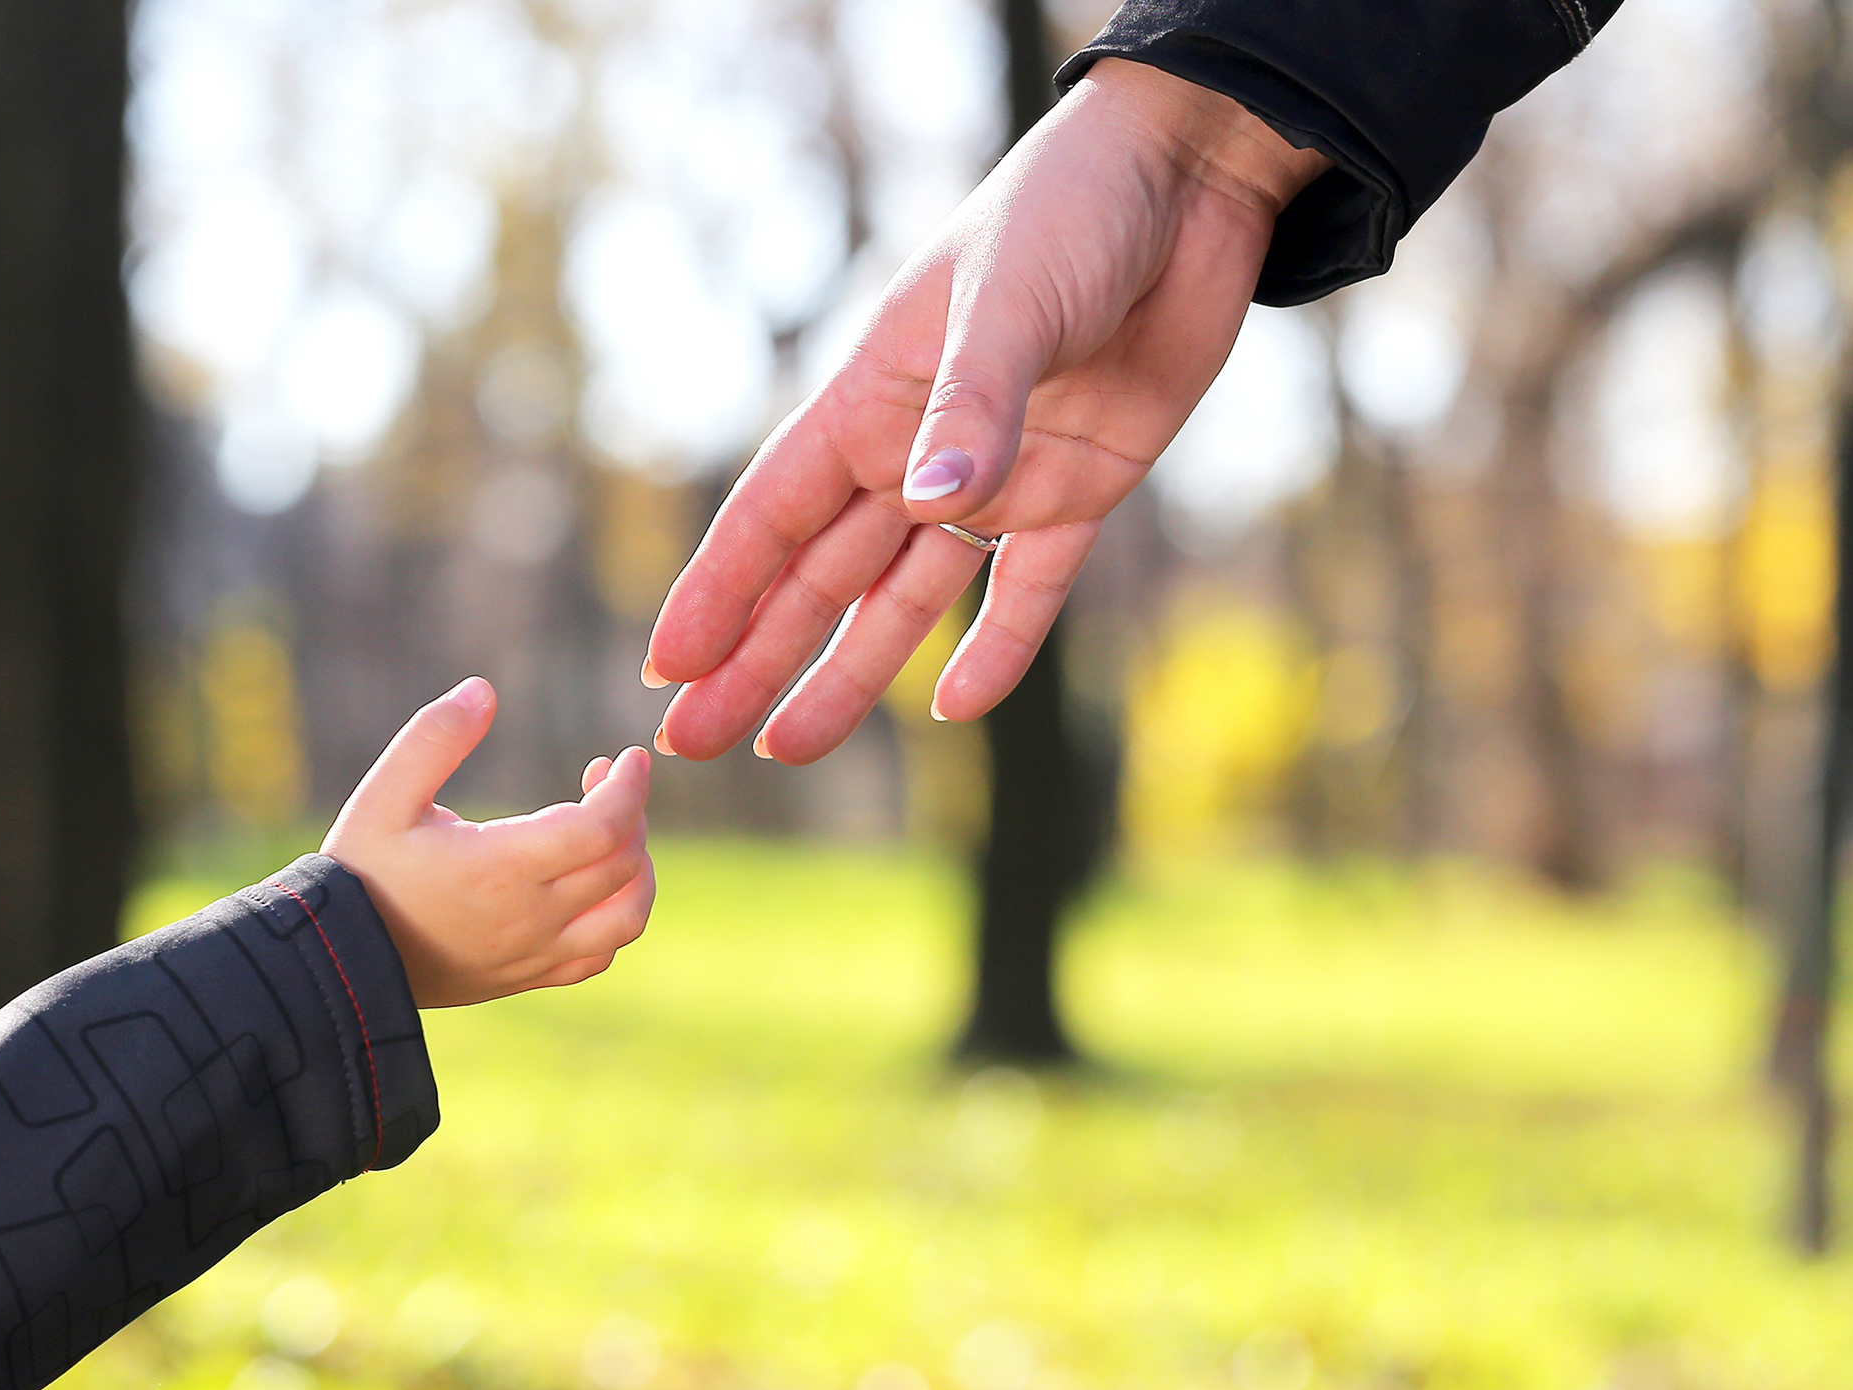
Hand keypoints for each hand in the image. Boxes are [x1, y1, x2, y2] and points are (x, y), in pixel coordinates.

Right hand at [322, 677, 657, 1006]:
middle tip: (603, 778)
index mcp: (502, 867)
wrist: (338, 963)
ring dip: (637, 871)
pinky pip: (598, 956)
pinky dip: (614, 918)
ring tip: (613, 835)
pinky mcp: (526, 975)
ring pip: (625, 919)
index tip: (628, 757)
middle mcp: (530, 916)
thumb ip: (433, 738)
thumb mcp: (383, 797)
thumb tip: (483, 691)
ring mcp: (533, 953)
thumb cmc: (360, 874)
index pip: (601, 827)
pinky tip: (593, 887)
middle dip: (630, 812)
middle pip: (622, 864)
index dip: (629, 787)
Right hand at [644, 62, 1329, 762]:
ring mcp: (996, 475)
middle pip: (819, 577)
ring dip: (847, 670)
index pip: (772, 515)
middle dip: (755, 658)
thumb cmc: (1071, 213)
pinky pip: (1023, 588)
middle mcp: (918, 449)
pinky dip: (994, 649)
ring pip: (902, 597)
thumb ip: (971, 409)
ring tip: (791, 744)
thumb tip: (930, 506)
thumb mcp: (1008, 303)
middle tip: (693, 743)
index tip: (667, 667)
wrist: (1186, 182)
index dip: (717, 594)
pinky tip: (951, 708)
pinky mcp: (1080, 490)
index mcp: (871, 399)